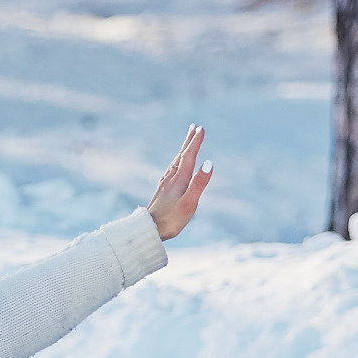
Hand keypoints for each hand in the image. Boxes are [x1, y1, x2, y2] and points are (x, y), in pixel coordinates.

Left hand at [145, 124, 212, 239]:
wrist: (148, 230)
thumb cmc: (171, 220)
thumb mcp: (189, 203)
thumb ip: (199, 183)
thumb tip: (209, 162)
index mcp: (179, 179)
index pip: (189, 156)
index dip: (195, 142)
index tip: (201, 129)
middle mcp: (171, 178)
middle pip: (181, 155)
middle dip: (189, 141)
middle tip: (194, 127)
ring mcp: (165, 184)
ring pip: (175, 162)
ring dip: (183, 150)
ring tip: (187, 142)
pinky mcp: (162, 191)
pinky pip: (171, 171)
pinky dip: (176, 162)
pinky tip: (175, 166)